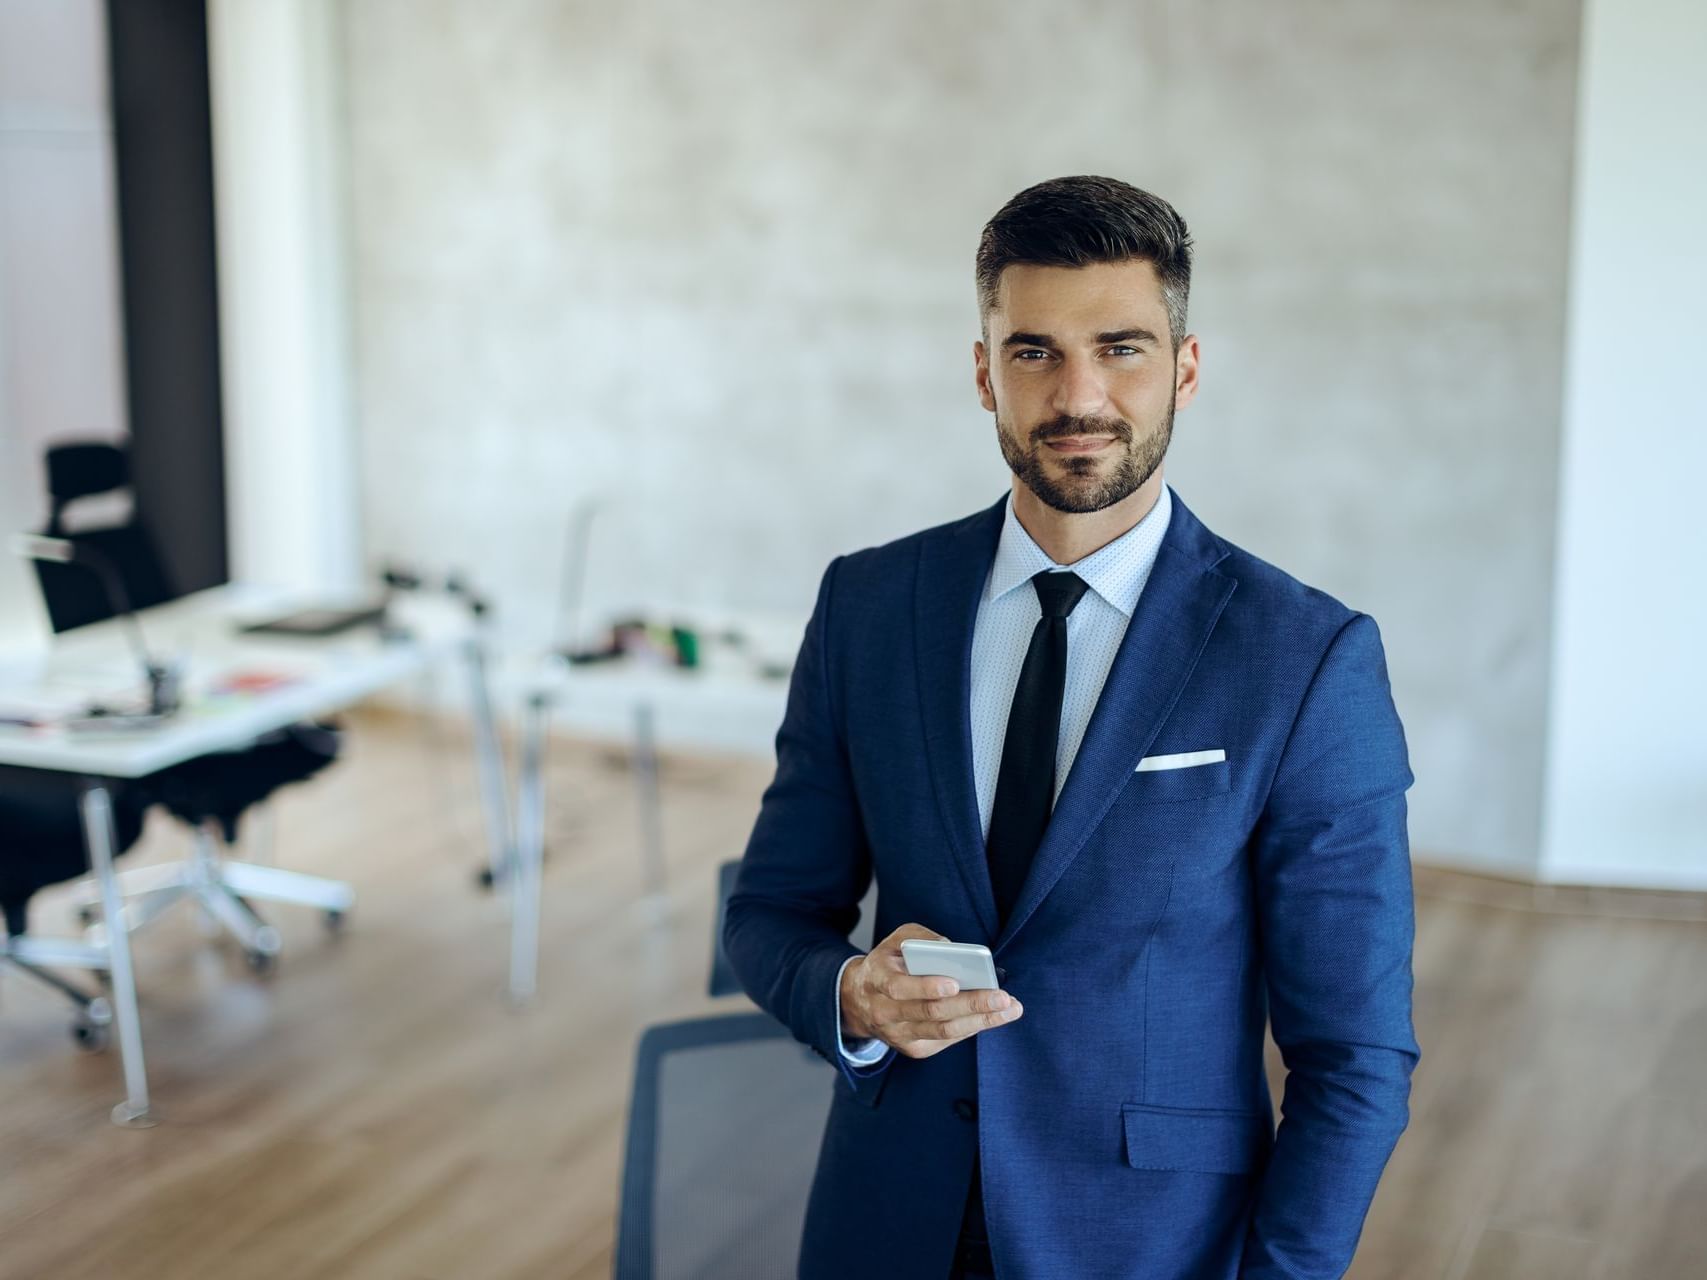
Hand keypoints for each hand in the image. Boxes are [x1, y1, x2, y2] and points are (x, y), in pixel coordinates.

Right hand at [840, 923, 1022, 1059]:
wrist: (859, 1000)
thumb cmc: (887, 963)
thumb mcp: (896, 940)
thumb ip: (922, 938)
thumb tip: (952, 948)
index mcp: (877, 979)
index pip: (900, 987)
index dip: (926, 986)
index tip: (955, 982)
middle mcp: (884, 1012)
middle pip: (931, 1012)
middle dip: (971, 1004)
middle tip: (1003, 998)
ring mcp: (898, 1035)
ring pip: (943, 1030)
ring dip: (980, 1021)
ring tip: (1009, 1009)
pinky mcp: (913, 1048)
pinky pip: (946, 1039)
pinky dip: (971, 1027)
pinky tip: (992, 1017)